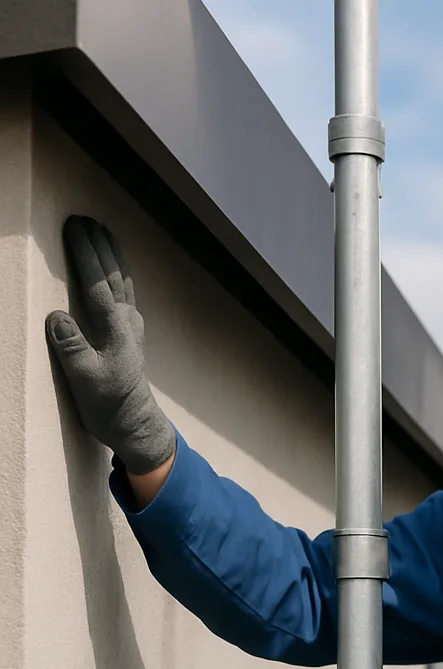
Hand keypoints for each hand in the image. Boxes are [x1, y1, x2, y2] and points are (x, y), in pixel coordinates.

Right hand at [45, 215, 175, 474]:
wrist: (136, 425)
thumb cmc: (109, 404)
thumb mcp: (84, 379)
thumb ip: (71, 347)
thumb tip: (56, 316)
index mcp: (115, 328)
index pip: (97, 282)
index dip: (85, 253)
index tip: (75, 226)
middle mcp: (128, 323)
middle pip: (112, 275)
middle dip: (99, 246)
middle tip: (87, 219)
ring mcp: (133, 330)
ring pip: (123, 284)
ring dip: (114, 258)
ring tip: (106, 234)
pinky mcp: (132, 339)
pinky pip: (127, 297)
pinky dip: (121, 279)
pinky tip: (120, 276)